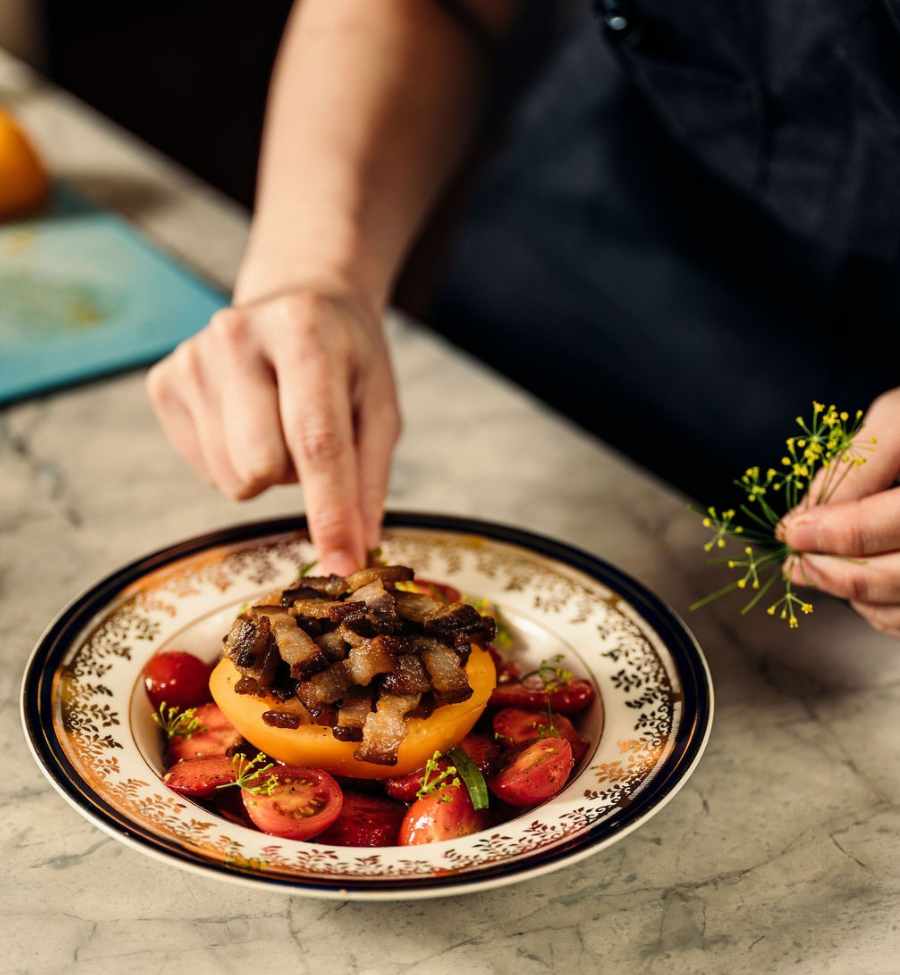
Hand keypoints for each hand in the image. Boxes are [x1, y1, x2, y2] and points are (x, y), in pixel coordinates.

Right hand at [146, 286, 400, 574]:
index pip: (316, 439)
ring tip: (279, 421)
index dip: (330, 512)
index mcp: (304, 331)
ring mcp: (192, 356)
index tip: (342, 566)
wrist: (297, 302)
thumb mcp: (379, 405)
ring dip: (266, 469)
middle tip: (311, 437)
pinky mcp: (164, 381)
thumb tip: (356, 550)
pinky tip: (247, 419)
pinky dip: (234, 461)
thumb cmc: (346, 360)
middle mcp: (237, 335)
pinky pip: (207, 471)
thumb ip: (370, 478)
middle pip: (262, 466)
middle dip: (295, 477)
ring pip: (232, 477)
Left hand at [781, 388, 899, 634]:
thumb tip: (804, 518)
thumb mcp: (897, 420)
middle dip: (834, 572)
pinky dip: (881, 611)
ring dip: (853, 595)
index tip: (790, 531)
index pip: (887, 523)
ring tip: (817, 571)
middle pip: (898, 576)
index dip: (830, 533)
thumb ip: (853, 467)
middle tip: (797, 561)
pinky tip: (858, 585)